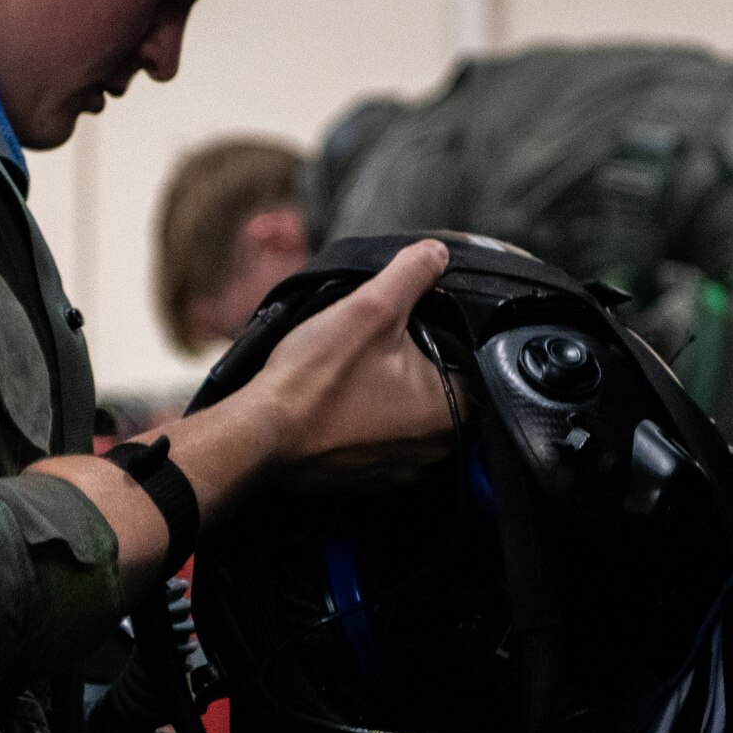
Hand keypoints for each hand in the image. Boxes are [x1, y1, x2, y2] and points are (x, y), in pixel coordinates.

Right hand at [244, 238, 454, 486]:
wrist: (259, 432)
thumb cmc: (315, 378)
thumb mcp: (369, 307)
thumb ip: (411, 274)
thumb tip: (437, 253)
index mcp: (449, 411)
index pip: (473, 366)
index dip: (445, 337)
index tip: (412, 329)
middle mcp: (433, 450)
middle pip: (443, 394)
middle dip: (418, 369)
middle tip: (378, 349)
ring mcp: (398, 471)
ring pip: (410, 420)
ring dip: (391, 397)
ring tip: (355, 376)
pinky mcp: (367, 479)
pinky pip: (381, 443)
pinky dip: (366, 423)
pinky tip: (340, 404)